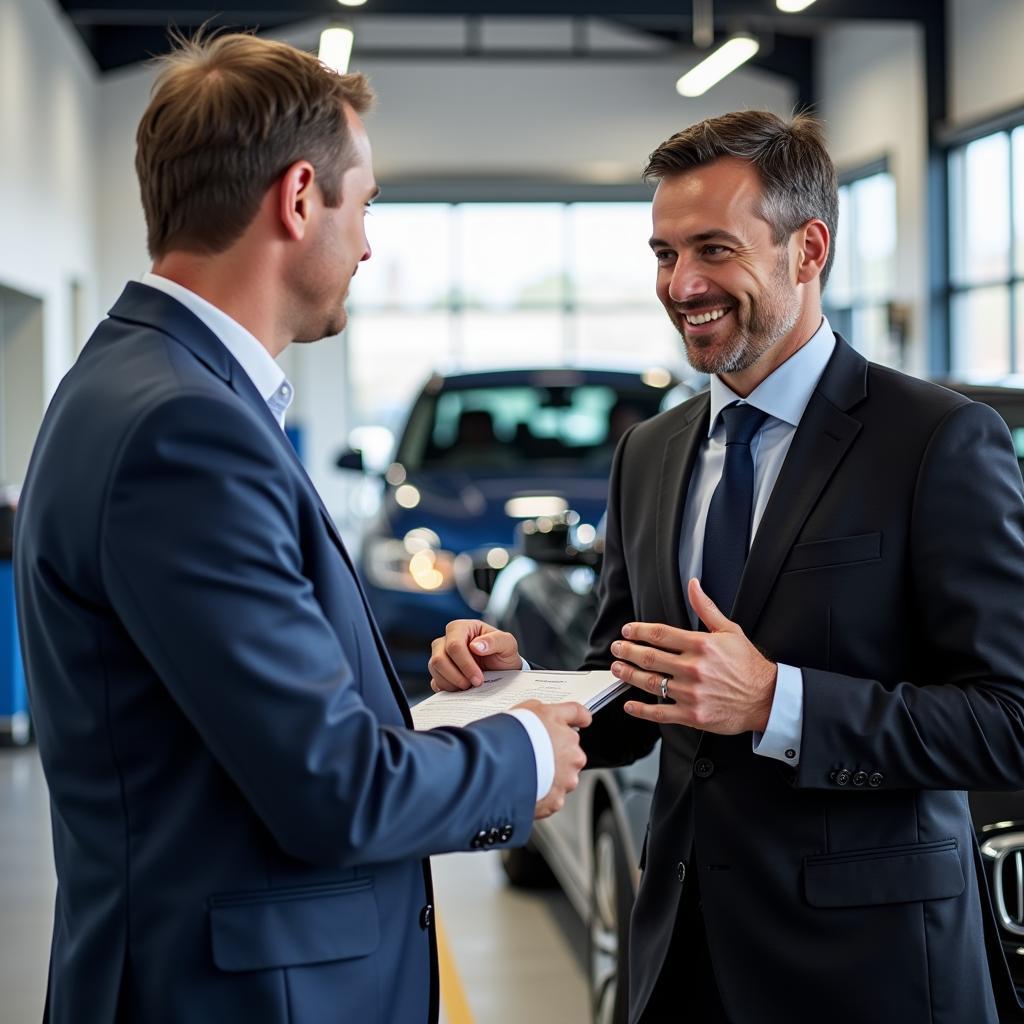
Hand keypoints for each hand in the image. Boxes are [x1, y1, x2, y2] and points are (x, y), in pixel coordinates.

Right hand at [428, 619, 521, 690]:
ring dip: (452, 683)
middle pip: (439, 659)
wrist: (503, 670)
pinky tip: (463, 689)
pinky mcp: (439, 672)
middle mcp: (447, 640)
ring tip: (470, 686)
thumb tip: (475, 646)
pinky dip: (448, 689)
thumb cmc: (503, 653)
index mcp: (462, 628)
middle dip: (457, 676)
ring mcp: (440, 655)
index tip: (478, 678)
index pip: (454, 645)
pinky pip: (435, 681)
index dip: (465, 664)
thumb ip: (495, 641)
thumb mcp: (508, 644)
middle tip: (474, 684)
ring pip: (434, 670)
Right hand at [517, 699, 590, 818]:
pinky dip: (541, 794)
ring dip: (550, 777)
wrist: (501, 768)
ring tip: (526, 773)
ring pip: (562, 778)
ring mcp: (566, 781)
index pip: (578, 716)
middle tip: (535, 754)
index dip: (579, 717)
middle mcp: (573, 757)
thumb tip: (545, 716)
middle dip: (557, 755)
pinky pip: (550, 797)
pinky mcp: (555, 801)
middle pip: (570, 754)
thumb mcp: (529, 709)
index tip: (582, 719)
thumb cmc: (514, 737)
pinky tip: (525, 787)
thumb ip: (543, 713)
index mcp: (568, 732)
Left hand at [609, 578, 777, 734]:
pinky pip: (660, 713)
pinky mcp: (692, 715)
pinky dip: (642, 710)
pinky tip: (630, 704)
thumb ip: (706, 608)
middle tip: (616, 649)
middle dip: (627, 652)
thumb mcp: (730, 630)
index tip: (627, 631)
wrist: (766, 699)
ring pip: (651, 683)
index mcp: (701, 646)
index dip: (639, 631)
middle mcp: (694, 669)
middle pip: (650, 657)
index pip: (660, 634)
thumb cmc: (748, 665)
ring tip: (617, 669)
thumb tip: (693, 584)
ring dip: (629, 675)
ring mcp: (691, 693)